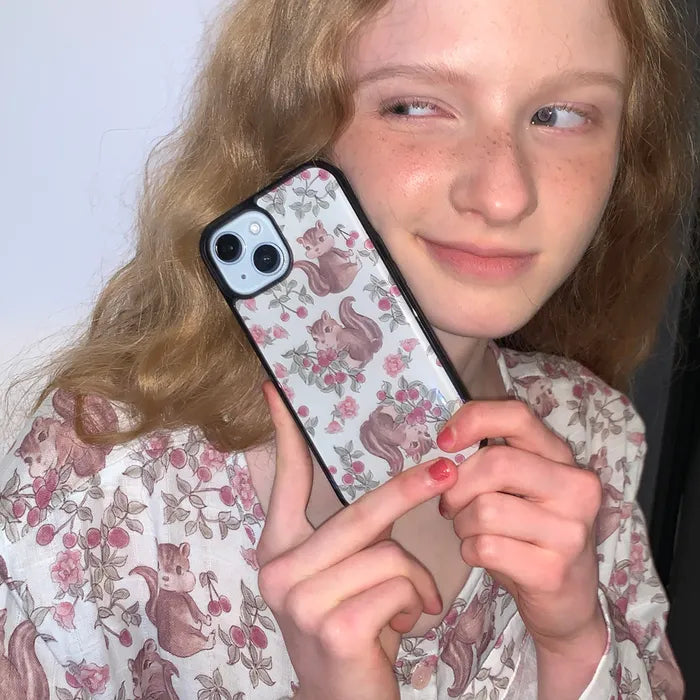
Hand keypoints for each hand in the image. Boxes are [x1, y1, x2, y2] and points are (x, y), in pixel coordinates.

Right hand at [256, 382, 456, 699]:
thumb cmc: (352, 627)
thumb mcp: (343, 574)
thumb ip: (352, 533)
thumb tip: (390, 483)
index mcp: (279, 548)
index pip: (283, 480)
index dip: (285, 434)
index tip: (277, 390)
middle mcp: (279, 569)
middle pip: (359, 512)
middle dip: (410, 490)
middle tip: (447, 469)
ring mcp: (301, 599)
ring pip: (388, 553)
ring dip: (414, 579)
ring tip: (409, 603)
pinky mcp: (333, 628)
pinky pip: (398, 585)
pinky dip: (415, 602)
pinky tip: (403, 624)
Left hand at [436, 400, 605, 655]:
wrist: (568, 601)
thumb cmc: (530, 534)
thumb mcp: (520, 487)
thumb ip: (493, 458)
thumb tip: (446, 443)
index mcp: (563, 457)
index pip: (518, 416)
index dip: (474, 419)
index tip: (445, 441)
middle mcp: (577, 488)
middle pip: (496, 463)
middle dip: (457, 485)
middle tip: (450, 504)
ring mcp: (570, 532)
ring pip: (485, 509)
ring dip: (462, 523)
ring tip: (471, 531)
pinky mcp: (553, 571)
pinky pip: (486, 548)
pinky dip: (470, 551)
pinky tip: (483, 555)